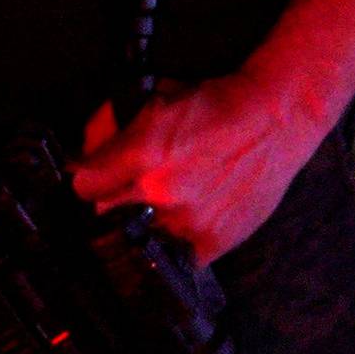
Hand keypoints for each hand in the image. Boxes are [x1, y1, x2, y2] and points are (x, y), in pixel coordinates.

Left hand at [70, 70, 328, 265]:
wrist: (274, 121)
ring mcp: (186, 222)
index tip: (93, 177)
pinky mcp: (212, 242)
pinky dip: (176, 240)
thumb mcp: (152, 98)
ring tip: (168, 197)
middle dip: (114, 197)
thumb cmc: (214, 104)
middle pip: (107, 211)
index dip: (87, 178)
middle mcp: (159, 193)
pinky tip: (187, 218)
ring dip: (146, 219)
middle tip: (132, 184)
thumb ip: (110, 127)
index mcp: (141, 154)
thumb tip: (80, 157)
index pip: (84, 185)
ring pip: (140, 233)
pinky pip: (175, 255)